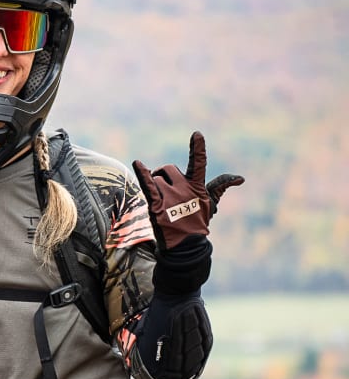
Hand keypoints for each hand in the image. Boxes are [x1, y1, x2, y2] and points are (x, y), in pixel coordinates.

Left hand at [132, 131, 238, 249]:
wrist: (185, 244)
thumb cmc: (197, 220)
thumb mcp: (210, 203)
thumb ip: (220, 186)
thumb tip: (240, 178)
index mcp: (197, 187)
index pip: (199, 164)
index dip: (197, 149)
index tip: (196, 134)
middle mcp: (184, 190)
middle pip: (168, 170)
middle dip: (164, 175)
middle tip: (165, 189)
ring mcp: (170, 198)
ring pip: (156, 178)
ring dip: (154, 185)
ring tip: (160, 200)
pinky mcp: (157, 206)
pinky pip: (148, 186)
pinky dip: (142, 173)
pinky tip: (137, 163)